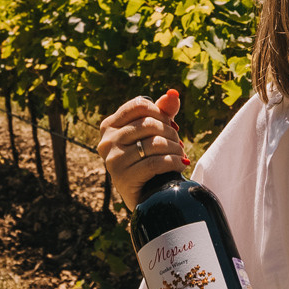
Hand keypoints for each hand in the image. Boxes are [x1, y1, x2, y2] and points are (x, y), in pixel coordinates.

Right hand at [98, 89, 188, 209]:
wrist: (144, 195)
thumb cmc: (147, 158)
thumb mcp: (151, 133)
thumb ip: (162, 112)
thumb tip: (173, 93)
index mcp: (109, 125)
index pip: (139, 105)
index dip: (160, 112)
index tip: (169, 124)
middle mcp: (107, 141)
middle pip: (149, 124)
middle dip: (170, 132)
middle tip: (178, 143)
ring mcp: (113, 160)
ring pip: (155, 143)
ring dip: (175, 149)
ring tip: (181, 154)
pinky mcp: (123, 178)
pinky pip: (156, 163)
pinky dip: (174, 162)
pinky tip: (181, 164)